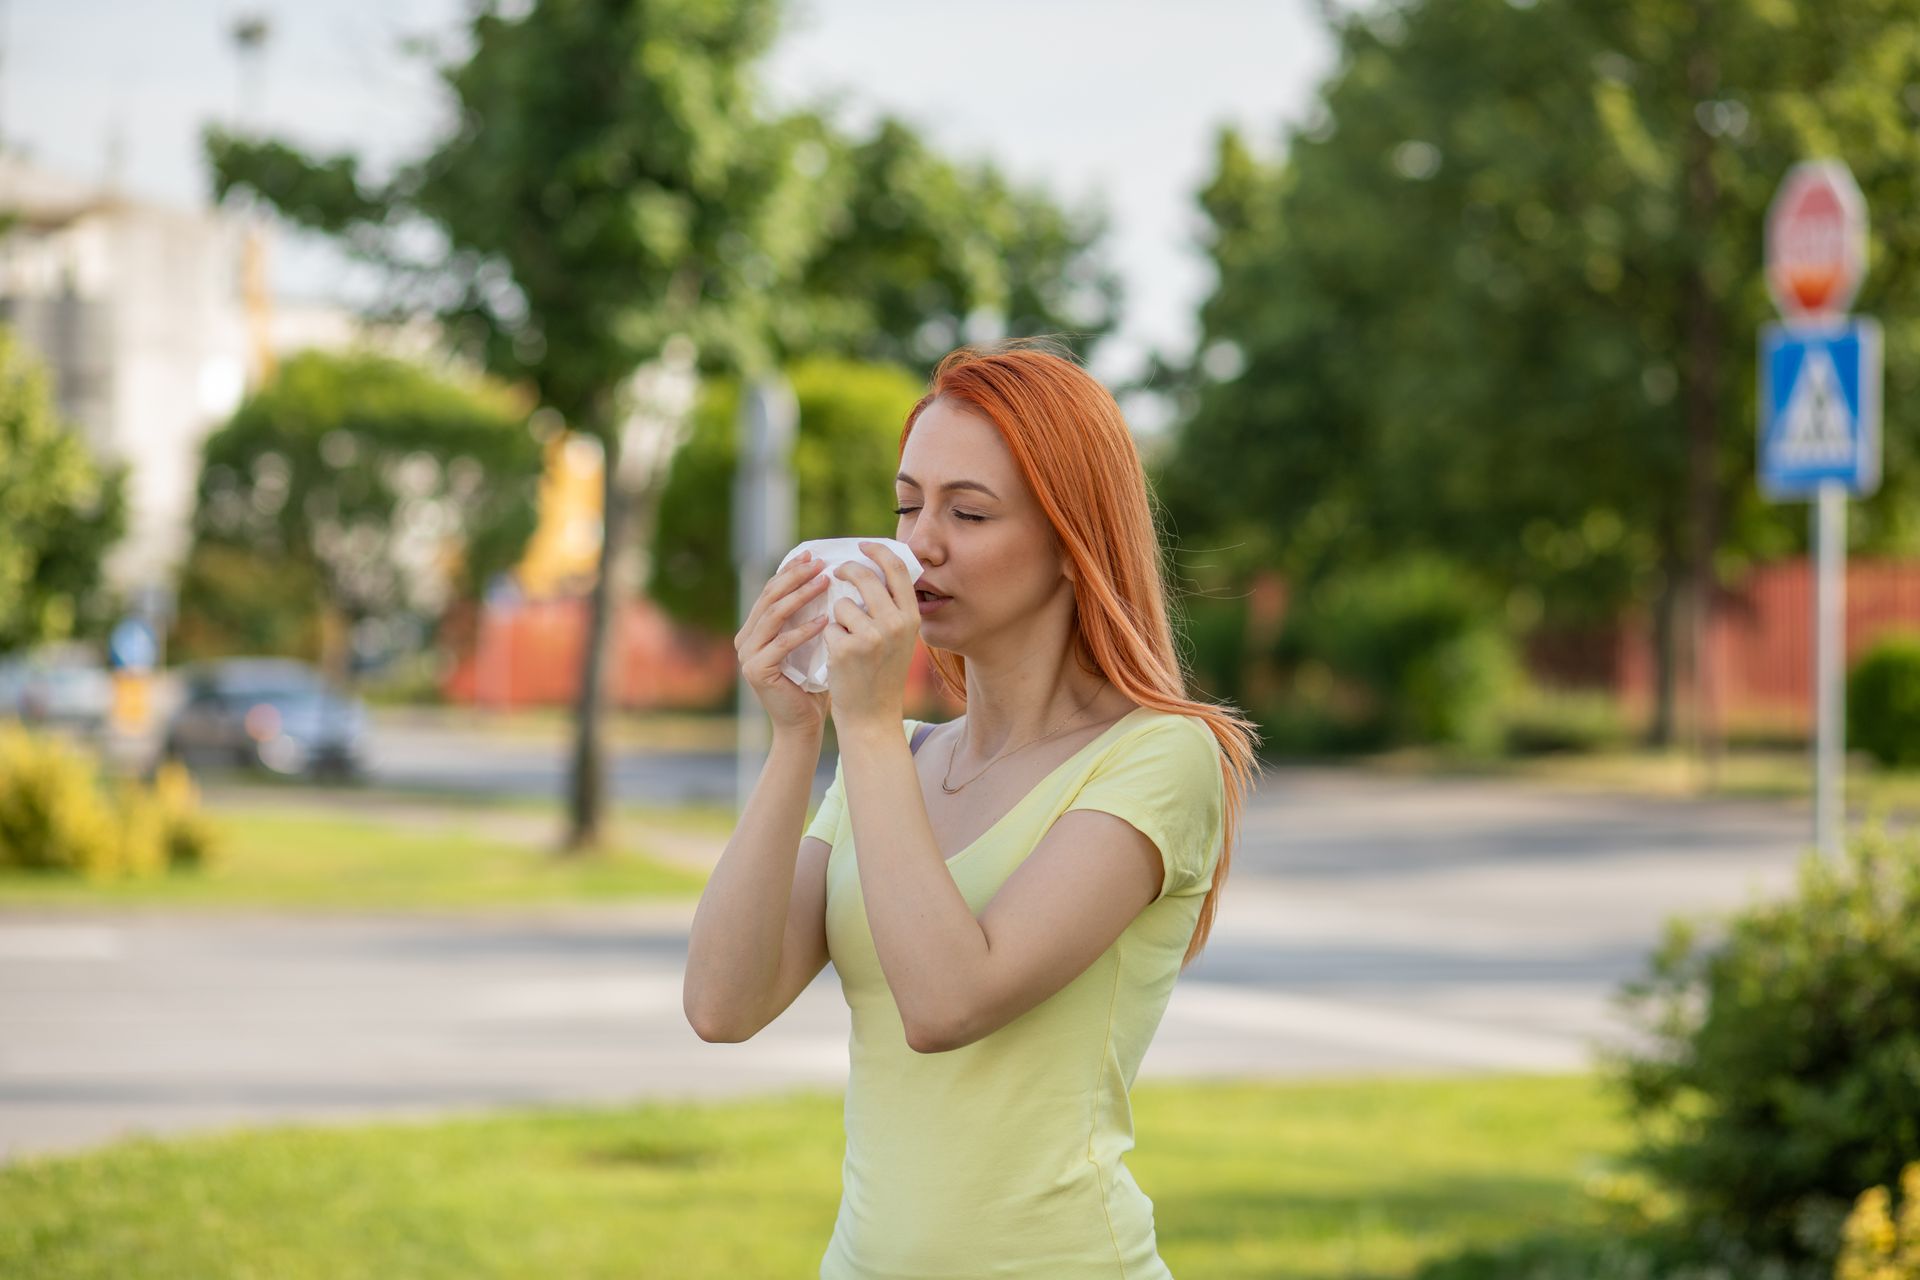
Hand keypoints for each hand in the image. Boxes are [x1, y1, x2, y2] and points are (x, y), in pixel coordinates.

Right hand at [734, 551, 832, 734]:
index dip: (790, 571)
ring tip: (824, 582)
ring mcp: (747, 654)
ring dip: (800, 596)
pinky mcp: (756, 670)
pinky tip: (824, 620)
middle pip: (769, 598)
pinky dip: (804, 630)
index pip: (771, 591)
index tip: (812, 554)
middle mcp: (745, 639)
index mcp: (754, 629)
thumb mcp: (810, 642)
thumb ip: (808, 616)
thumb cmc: (812, 683)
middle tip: (819, 563)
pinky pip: (782, 644)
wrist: (803, 724)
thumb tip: (828, 578)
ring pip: (774, 616)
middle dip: (795, 577)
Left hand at [824, 542, 920, 730]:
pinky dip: (829, 639)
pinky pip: (828, 626)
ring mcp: (871, 636)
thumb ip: (891, 607)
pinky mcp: (846, 648)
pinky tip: (839, 659)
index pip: (897, 568)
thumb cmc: (882, 675)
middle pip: (863, 577)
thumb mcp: (899, 639)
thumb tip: (872, 569)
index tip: (862, 546)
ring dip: (836, 617)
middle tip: (834, 573)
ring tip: (846, 641)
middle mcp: (895, 623)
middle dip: (844, 571)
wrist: (872, 718)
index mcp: (911, 617)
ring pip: (841, 604)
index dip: (878, 551)